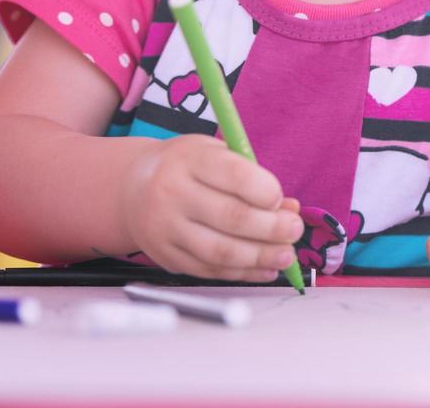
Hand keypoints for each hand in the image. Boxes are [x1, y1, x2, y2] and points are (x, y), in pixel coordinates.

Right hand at [118, 133, 303, 281]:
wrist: (134, 187)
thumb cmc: (189, 168)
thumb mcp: (217, 157)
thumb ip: (253, 179)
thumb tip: (290, 210)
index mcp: (190, 159)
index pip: (235, 176)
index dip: (266, 191)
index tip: (281, 199)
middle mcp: (171, 193)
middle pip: (231, 217)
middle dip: (272, 229)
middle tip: (295, 231)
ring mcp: (165, 228)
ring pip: (220, 251)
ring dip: (260, 257)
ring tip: (286, 256)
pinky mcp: (165, 256)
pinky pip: (209, 270)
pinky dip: (242, 273)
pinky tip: (264, 269)